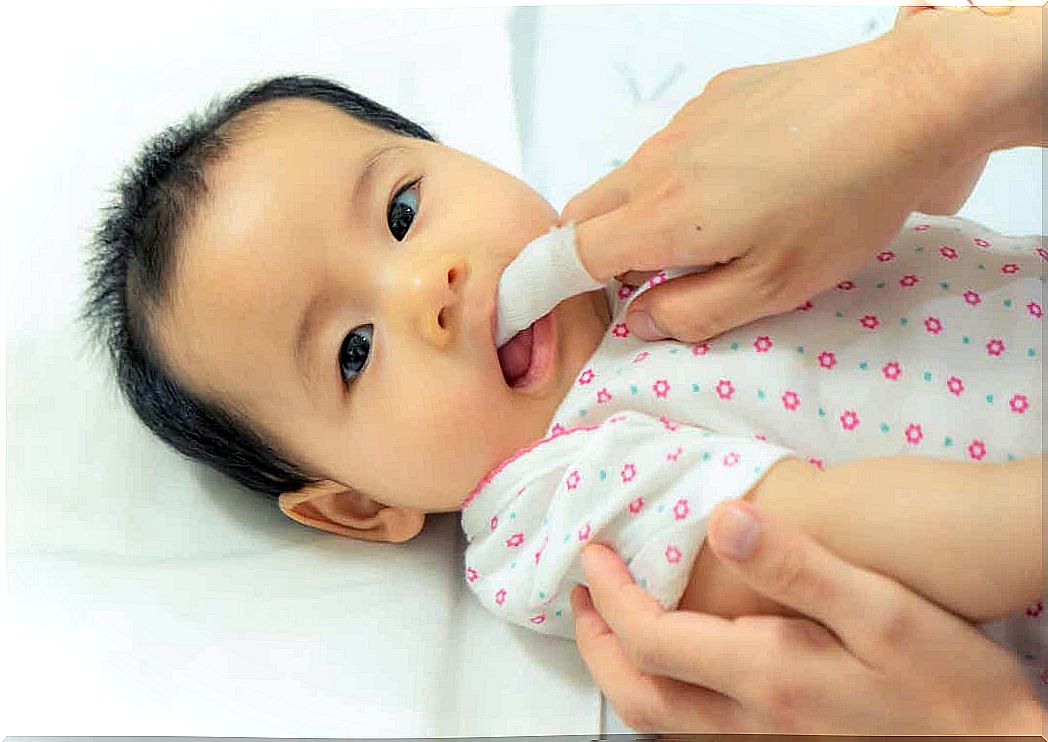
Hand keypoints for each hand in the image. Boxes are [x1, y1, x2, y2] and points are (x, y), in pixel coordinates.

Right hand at [560, 5, 1040, 342]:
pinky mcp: (714, 95)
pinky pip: (673, 144)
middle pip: (584, 211)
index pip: (571, 254)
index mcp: (663, 218)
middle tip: (653, 275)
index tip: (575, 302)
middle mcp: (657, 164)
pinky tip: (749, 178)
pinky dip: (684, 173)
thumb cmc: (844, 205)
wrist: (904, 103)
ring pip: (631, 178)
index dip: (559, 285)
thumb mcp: (774, 287)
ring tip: (718, 227)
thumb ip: (693, 314)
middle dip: (597, 250)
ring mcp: (683, 123)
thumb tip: (639, 320)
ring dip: (646, 212)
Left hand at [571, 500, 1039, 733]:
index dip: (609, 594)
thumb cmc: (948, 682)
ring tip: (608, 627)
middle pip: (637, 691)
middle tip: (581, 595)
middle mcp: (748, 724)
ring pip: (659, 722)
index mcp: (763, 675)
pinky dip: (659, 696)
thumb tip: (721, 519)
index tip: (591, 554)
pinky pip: (692, 733)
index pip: (649, 636)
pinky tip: (674, 671)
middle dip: (594, 642)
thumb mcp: (881, 609)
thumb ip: (796, 564)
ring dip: (619, 672)